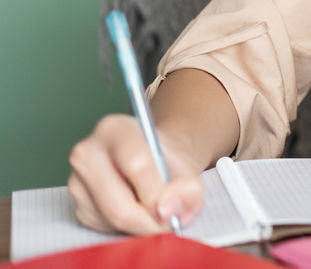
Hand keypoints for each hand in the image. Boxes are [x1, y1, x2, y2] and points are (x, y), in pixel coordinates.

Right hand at [68, 114, 204, 233]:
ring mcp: (77, 180)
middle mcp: (88, 151)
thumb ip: (188, 187)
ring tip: (154, 207)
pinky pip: (105, 227)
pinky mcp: (77, 205)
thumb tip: (167, 208)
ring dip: (140, 224)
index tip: (172, 207)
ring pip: (112, 219)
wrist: (156, 160)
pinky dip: (128, 227)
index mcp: (116, 128)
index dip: (158, 194)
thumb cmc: (168, 160)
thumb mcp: (188, 166)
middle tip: (168, 220)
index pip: (137, 165)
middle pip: (118, 204)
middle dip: (149, 219)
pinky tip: (137, 208)